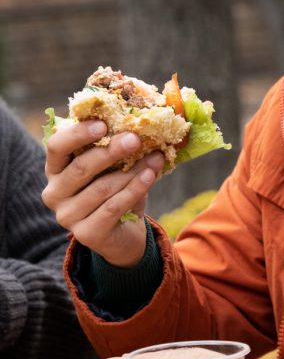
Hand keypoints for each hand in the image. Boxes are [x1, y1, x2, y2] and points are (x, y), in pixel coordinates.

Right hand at [42, 119, 164, 267]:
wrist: (124, 235)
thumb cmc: (115, 193)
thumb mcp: (112, 168)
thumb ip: (115, 150)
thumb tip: (139, 126)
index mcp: (55, 170)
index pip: (56, 147)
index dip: (78, 134)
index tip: (104, 124)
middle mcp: (54, 193)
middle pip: (81, 167)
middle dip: (111, 151)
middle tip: (135, 139)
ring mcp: (67, 216)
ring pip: (102, 188)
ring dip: (131, 171)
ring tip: (155, 158)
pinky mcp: (86, 234)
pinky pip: (113, 206)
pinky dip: (135, 189)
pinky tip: (150, 176)